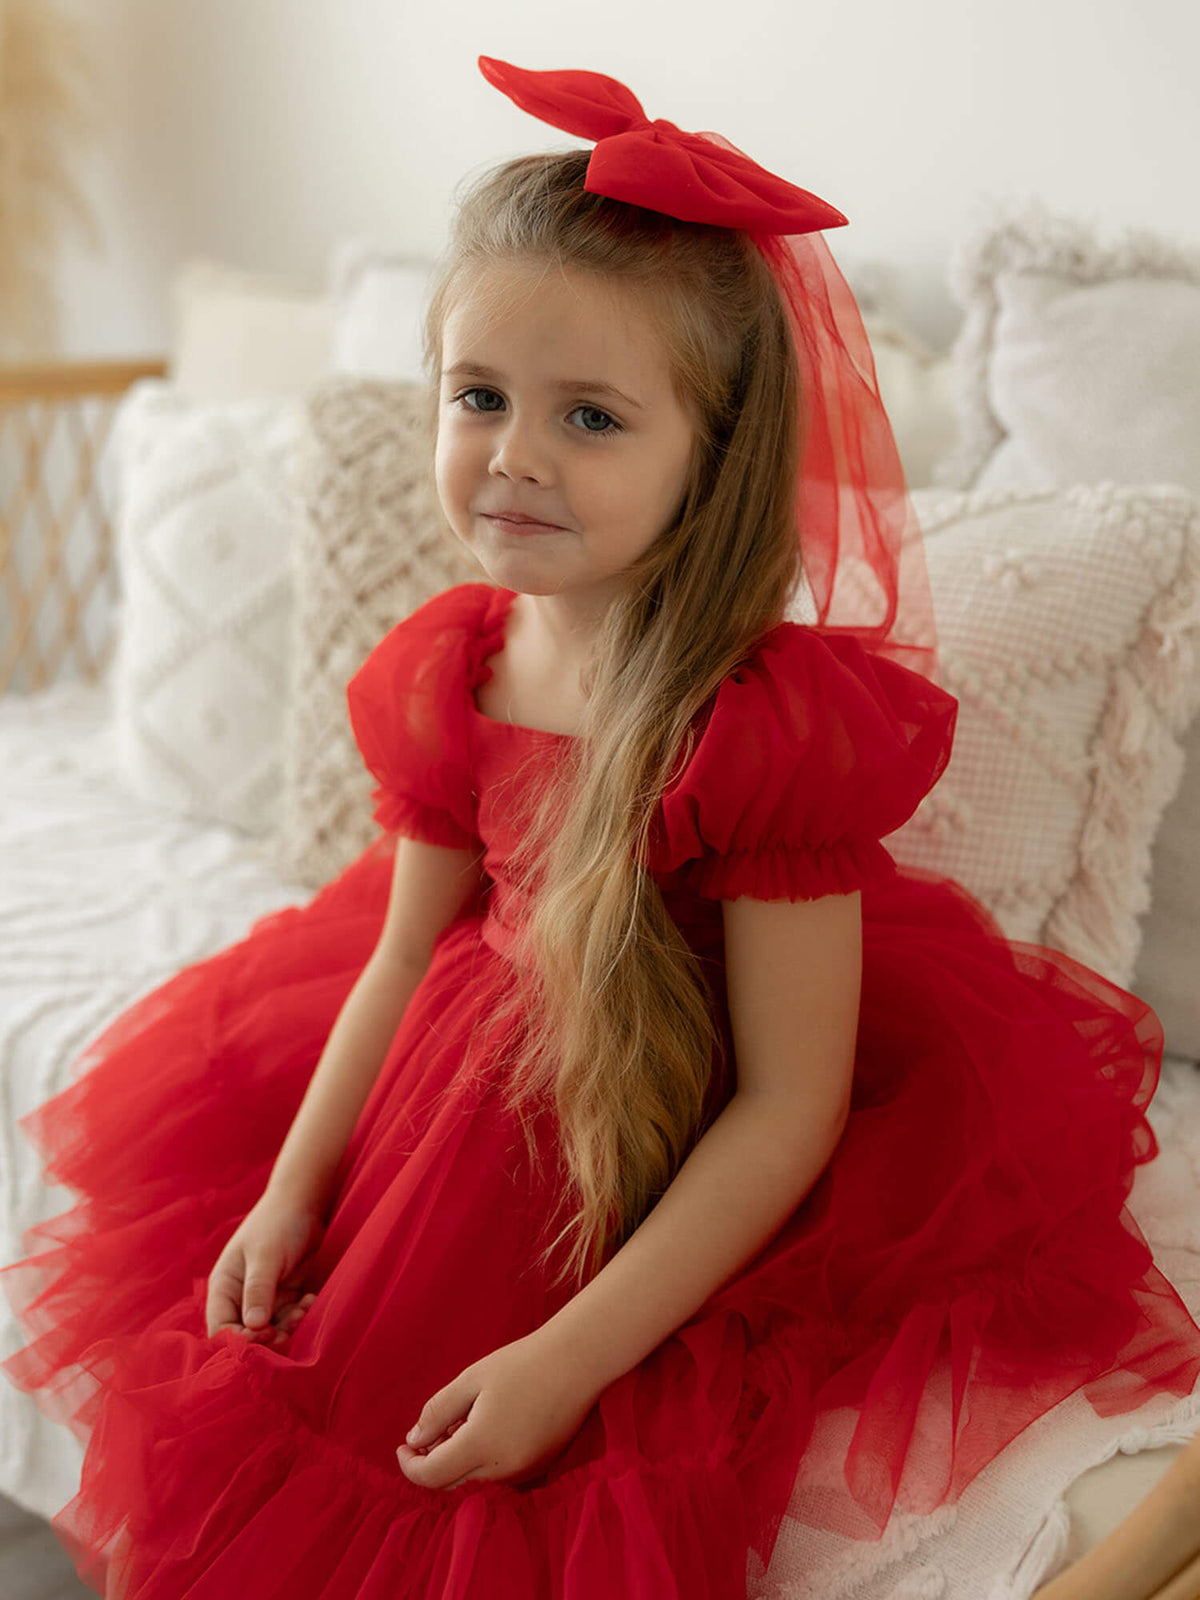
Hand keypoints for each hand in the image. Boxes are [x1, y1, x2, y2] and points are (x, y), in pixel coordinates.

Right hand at [205, 1189, 325, 1341]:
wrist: (304, 1203)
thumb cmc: (277, 1223)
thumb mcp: (266, 1256)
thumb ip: (259, 1290)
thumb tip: (254, 1327)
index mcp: (224, 1288)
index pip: (221, 1329)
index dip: (240, 1341)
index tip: (266, 1334)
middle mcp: (241, 1298)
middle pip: (247, 1336)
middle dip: (268, 1339)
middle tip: (289, 1331)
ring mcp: (265, 1299)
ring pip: (272, 1331)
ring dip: (288, 1327)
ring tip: (304, 1310)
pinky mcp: (286, 1297)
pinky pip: (290, 1319)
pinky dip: (300, 1316)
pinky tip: (311, 1300)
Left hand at [396, 1333, 600, 1490]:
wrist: (576, 1362)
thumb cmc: (521, 1363)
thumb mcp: (471, 1380)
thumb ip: (438, 1413)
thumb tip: (414, 1441)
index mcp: (481, 1445)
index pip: (431, 1476)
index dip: (409, 1465)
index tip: (402, 1446)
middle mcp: (502, 1469)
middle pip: (451, 1486)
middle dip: (430, 1467)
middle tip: (423, 1438)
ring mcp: (523, 1472)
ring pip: (474, 1484)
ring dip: (455, 1465)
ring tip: (455, 1428)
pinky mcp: (539, 1468)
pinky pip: (497, 1477)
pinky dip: (479, 1464)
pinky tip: (481, 1432)